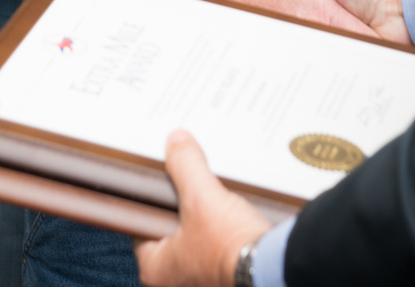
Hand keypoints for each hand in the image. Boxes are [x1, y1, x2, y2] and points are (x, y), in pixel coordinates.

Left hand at [134, 130, 271, 286]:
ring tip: (208, 190)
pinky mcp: (222, 269)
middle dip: (180, 200)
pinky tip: (226, 205)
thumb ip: (184, 166)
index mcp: (156, 267)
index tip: (158, 175)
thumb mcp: (201, 197)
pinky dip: (218, 222)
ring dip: (201, 211)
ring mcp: (199, 274)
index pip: (141, 222)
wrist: (273, 266)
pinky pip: (213, 238)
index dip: (150, 195)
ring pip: (193, 230)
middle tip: (186, 178)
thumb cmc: (230, 248)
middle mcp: (174, 277)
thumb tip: (175, 141)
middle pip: (168, 224)